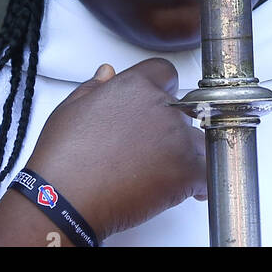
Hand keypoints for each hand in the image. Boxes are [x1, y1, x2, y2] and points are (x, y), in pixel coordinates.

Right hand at [0, 58, 206, 245]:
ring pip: (199, 140)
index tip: (156, 109)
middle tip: (153, 149)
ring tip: (167, 173)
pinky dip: (201, 183)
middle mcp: (160, 107)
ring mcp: (176, 139)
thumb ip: (94, 86)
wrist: (65, 198)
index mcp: (135, 86)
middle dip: (172, 127)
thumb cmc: (64, 157)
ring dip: (187, 154)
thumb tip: (107, 73)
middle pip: (183, 110)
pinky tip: (189, 191)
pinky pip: (207, 173)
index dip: (161, 91)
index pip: (165, 73)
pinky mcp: (185, 171)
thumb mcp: (71, 108)